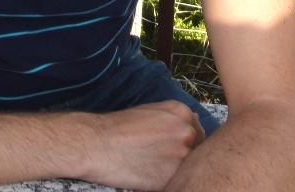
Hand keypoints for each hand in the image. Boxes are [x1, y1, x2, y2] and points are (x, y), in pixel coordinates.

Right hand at [81, 101, 204, 191]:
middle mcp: (186, 132)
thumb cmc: (118, 128)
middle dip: (182, 156)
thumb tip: (192, 124)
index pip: (199, 133)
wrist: (96, 144)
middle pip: (196, 150)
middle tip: (160, 158)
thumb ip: (174, 118)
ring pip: (187, 168)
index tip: (172, 148)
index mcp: (182, 113)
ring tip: (151, 166)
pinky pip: (176, 182)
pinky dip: (164, 182)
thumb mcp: (150, 111)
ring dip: (175, 170)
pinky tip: (147, 175)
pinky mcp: (171, 177)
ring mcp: (181, 155)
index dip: (186, 144)